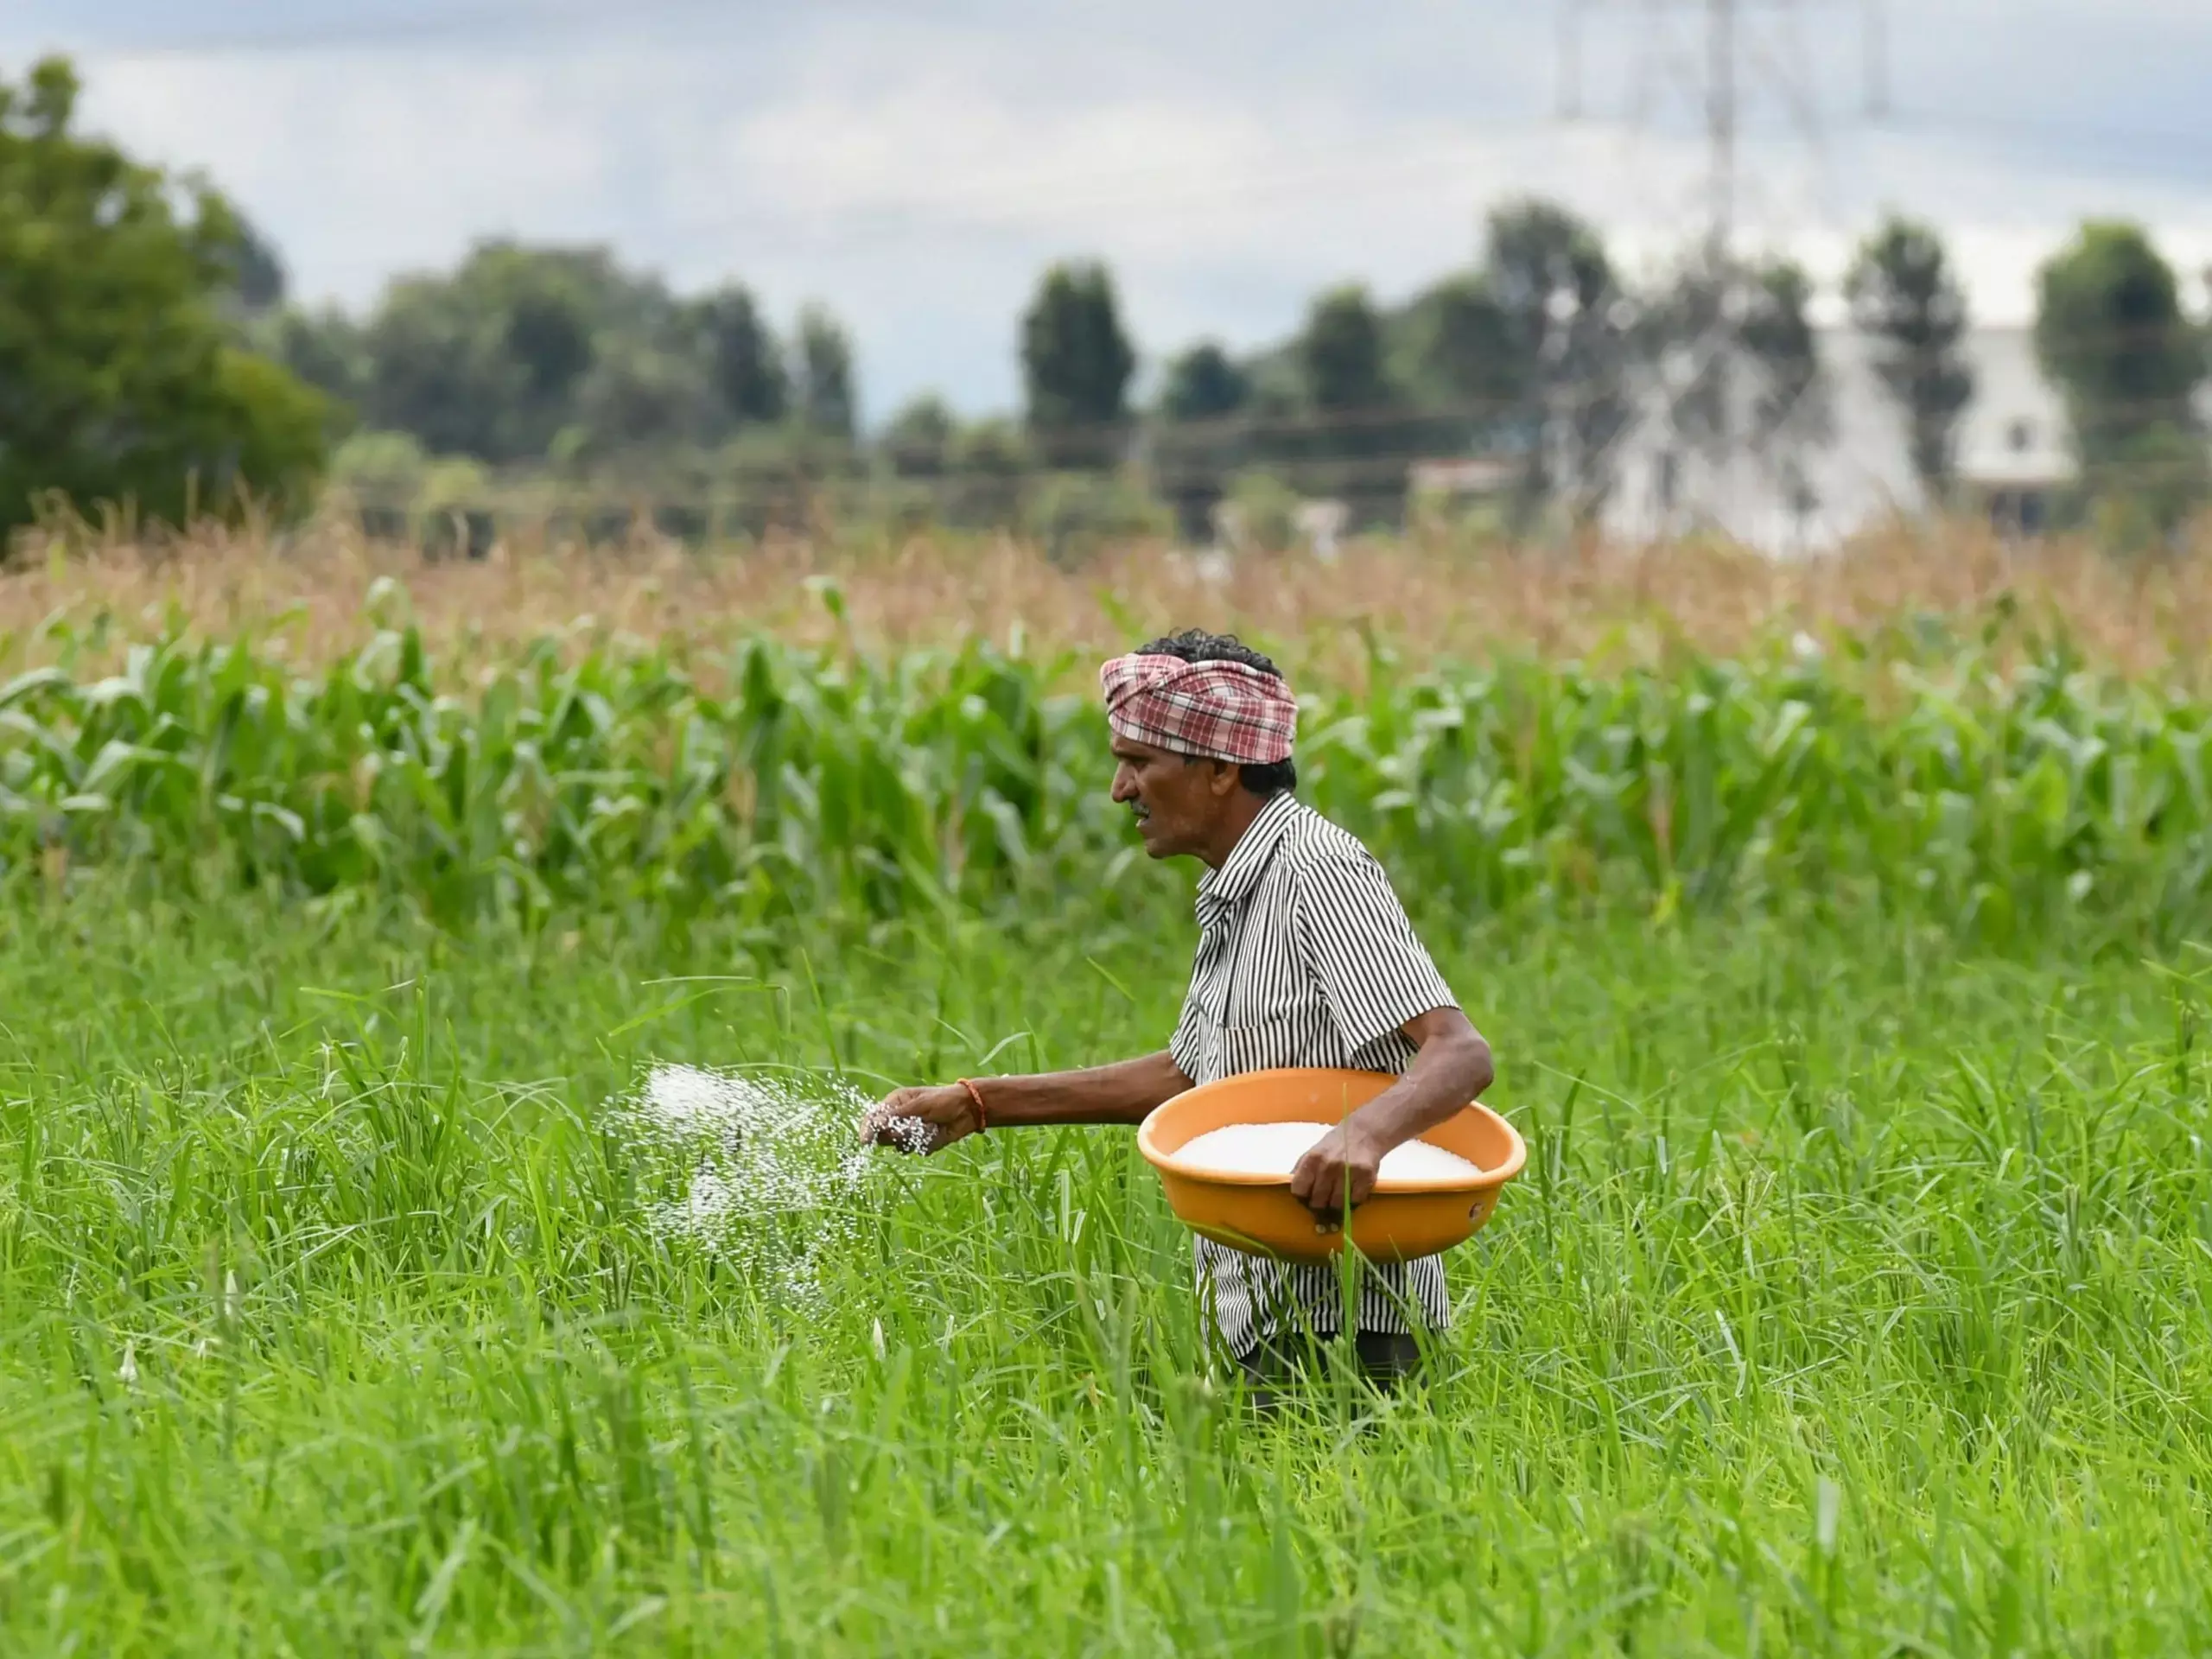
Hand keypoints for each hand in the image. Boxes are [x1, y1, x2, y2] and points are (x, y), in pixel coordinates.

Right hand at [861, 1084, 982, 1153]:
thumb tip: (875, 1123)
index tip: (865, 1141)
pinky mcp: (920, 1143)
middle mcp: (899, 1119)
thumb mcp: (919, 1105)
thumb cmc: (943, 1100)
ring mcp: (909, 1132)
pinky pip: (914, 1150)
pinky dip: (924, 1144)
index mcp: (895, 1104)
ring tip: (927, 1127)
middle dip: (895, 1135)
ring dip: (911, 1139)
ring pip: (898, 1145)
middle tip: (909, 1129)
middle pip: (882, 1136)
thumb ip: (897, 1116)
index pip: (873, 1118)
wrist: (968, 1111)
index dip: (867, 1129)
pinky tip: (935, 1134)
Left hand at [1288, 1120, 1383, 1231]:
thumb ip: (1301, 1170)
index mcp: (1312, 1159)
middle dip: (1319, 1206)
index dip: (1302, 1197)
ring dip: (1336, 1207)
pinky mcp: (1366, 1177)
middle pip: (1318, 1201)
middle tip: (1323, 1205)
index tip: (1307, 1198)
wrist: (1364, 1132)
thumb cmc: (1335, 1144)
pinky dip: (1352, 1203)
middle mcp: (1329, 1166)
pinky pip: (1355, 1201)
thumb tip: (1288, 1187)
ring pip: (1337, 1204)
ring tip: (1336, 1203)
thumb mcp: (1313, 1152)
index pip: (1299, 1190)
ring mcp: (1348, 1172)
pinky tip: (1350, 1196)